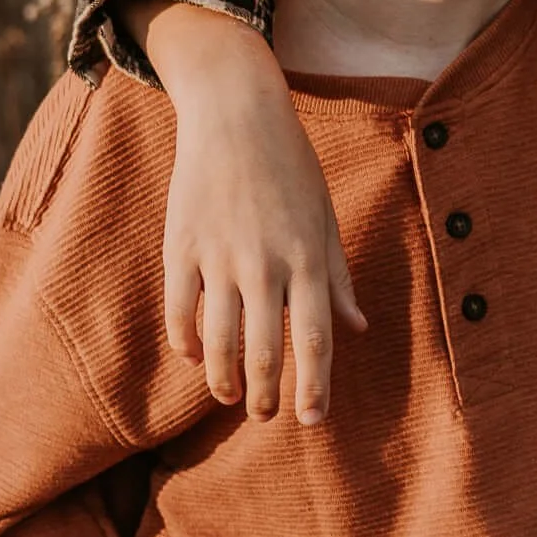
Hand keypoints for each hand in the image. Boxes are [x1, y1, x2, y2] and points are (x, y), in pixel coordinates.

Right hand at [137, 3, 364, 422]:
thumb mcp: (325, 220)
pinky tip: (195, 357)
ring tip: (230, 399)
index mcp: (308, 259)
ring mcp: (218, 256)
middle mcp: (264, 264)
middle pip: (263, 350)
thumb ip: (337, 279)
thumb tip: (357, 329)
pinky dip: (186, 341)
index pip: (314, 339)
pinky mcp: (181, 245)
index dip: (313, 386)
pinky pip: (179, 309)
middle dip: (266, 395)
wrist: (237, 115)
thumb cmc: (292, 170)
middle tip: (267, 418)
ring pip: (218, 339)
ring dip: (223, 379)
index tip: (311, 420)